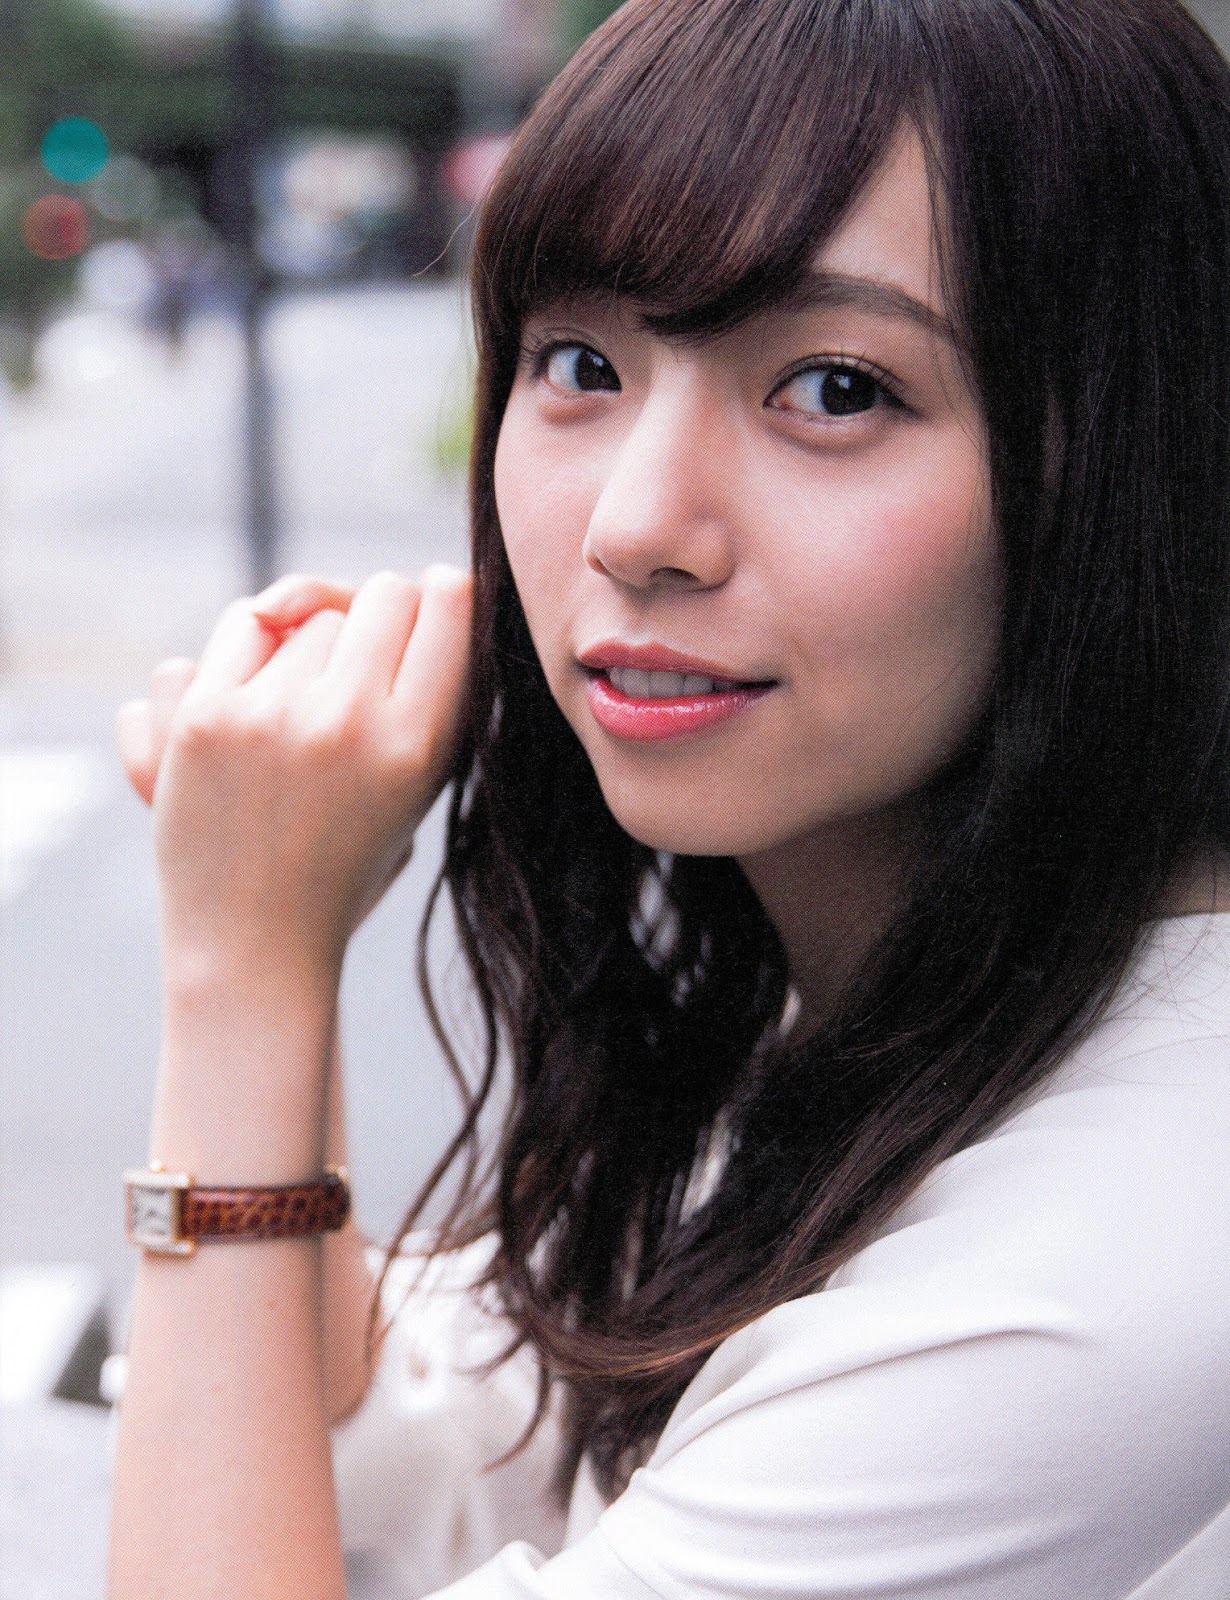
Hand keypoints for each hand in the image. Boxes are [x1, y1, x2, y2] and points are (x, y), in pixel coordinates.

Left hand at [117, 566, 471, 986]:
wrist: (254, 946)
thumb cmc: (348, 863)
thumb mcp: (423, 790)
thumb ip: (432, 697)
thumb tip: (418, 585)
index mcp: (419, 744)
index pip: (449, 599)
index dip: (442, 598)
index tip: (426, 622)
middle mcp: (350, 723)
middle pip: (382, 592)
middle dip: (375, 617)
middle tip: (360, 669)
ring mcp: (272, 717)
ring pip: (308, 611)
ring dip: (307, 642)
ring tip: (301, 712)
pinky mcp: (204, 719)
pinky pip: (243, 625)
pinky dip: (252, 651)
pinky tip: (255, 702)